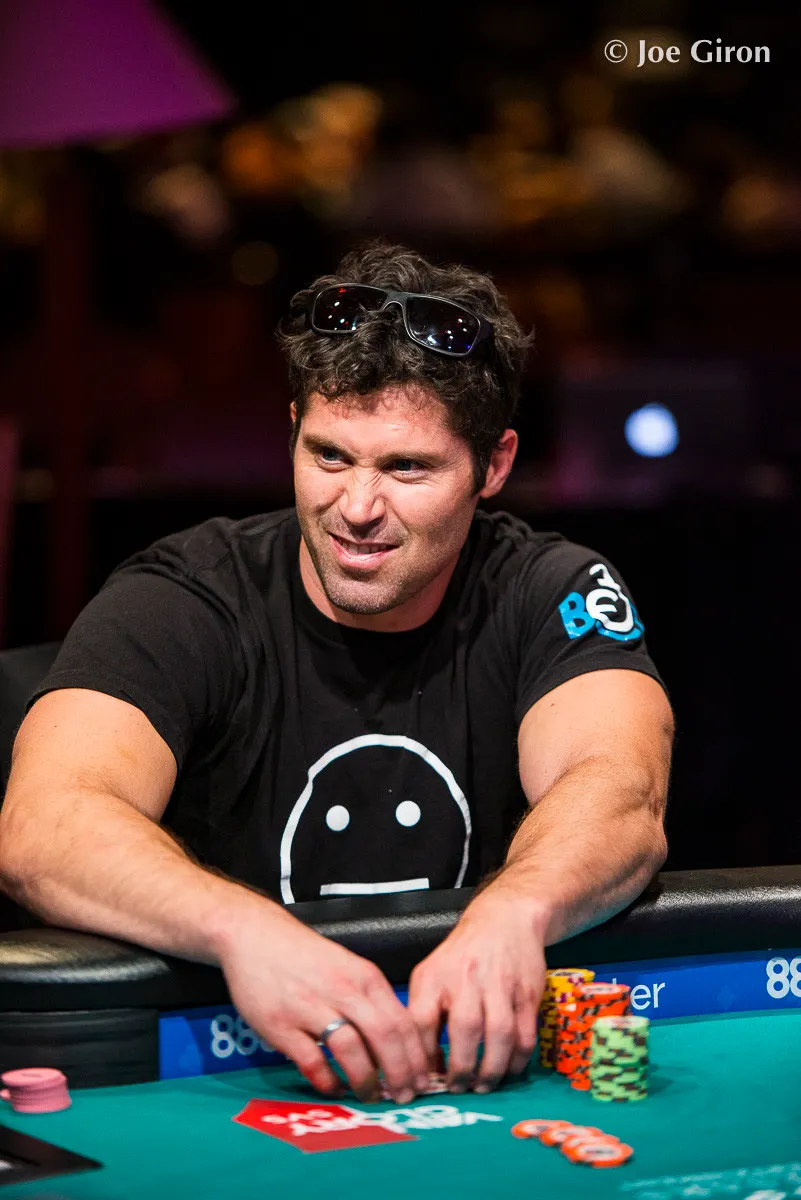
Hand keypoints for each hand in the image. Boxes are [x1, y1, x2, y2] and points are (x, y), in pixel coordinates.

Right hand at [219, 902, 429, 1103]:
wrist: (255, 934)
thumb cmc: (303, 955)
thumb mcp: (348, 966)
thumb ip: (370, 999)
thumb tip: (397, 1041)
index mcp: (364, 976)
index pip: (403, 1021)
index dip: (417, 1056)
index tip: (423, 1079)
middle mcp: (343, 990)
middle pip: (384, 1037)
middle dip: (400, 1073)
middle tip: (404, 1096)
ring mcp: (311, 1007)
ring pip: (351, 1050)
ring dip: (366, 1080)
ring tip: (371, 1097)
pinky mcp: (281, 1025)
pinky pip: (311, 1060)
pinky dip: (327, 1080)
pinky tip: (334, 1088)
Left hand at [407, 891, 545, 1092]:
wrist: (505, 921)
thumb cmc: (461, 956)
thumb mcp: (431, 974)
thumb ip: (424, 1014)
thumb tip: (421, 1067)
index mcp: (435, 976)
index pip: (421, 1020)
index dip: (422, 1056)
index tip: (425, 1081)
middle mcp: (466, 978)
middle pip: (465, 1029)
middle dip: (462, 1069)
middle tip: (459, 1091)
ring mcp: (500, 984)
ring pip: (500, 1035)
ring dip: (492, 1070)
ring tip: (484, 1086)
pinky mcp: (527, 992)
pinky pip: (525, 1033)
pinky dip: (517, 1059)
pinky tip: (508, 1070)